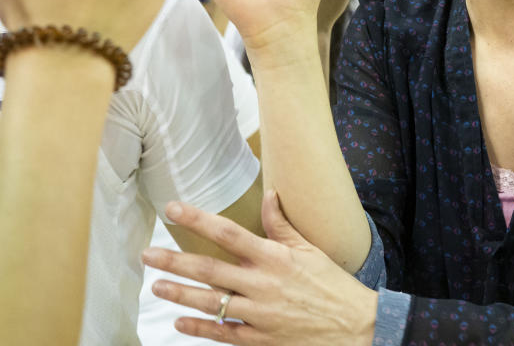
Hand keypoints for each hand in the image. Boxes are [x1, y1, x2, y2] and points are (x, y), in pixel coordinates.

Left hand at [142, 192, 376, 345]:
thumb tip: (269, 195)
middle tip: (147, 254)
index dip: (198, 220)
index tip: (173, 209)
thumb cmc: (331, 284)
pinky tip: (180, 323)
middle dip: (175, 261)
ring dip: (180, 294)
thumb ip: (282, 225)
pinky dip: (199, 328)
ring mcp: (258, 315)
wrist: (353, 327)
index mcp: (275, 257)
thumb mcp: (309, 249)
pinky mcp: (259, 340)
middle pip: (209, 269)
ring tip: (158, 285)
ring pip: (210, 302)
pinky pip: (222, 333)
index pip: (229, 233)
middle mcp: (262, 284)